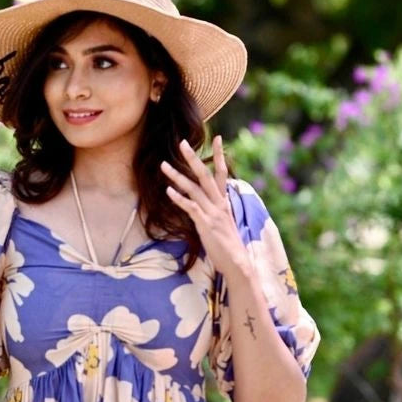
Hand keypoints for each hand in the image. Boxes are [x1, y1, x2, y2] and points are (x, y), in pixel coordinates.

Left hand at [161, 137, 246, 277]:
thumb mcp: (224, 224)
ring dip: (177, 176)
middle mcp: (219, 204)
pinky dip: (179, 199)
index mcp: (224, 202)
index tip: (218, 138)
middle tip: (182, 143)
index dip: (220, 156)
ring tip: (163, 165)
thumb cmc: (229, 246)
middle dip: (193, 158)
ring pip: (193, 189)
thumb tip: (208, 206)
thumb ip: (216, 211)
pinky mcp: (205, 224)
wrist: (238, 263)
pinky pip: (191, 207)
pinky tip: (168, 191)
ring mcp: (212, 213)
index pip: (223, 173)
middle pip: (205, 175)